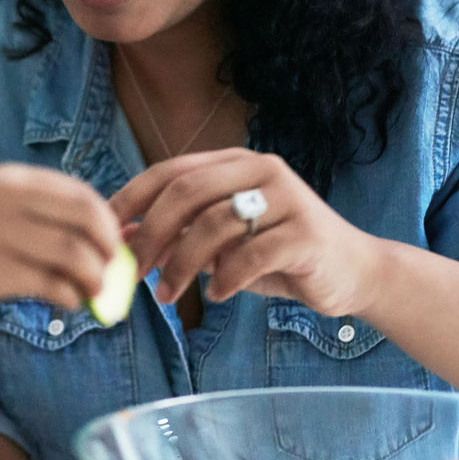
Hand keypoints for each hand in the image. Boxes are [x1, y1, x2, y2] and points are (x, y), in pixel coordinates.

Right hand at [0, 164, 120, 327]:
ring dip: (95, 279)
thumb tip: (94, 242)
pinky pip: (51, 284)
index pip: (81, 193)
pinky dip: (70, 297)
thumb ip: (34, 219)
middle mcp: (7, 199)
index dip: (107, 222)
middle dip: (109, 248)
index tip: (114, 247)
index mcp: (9, 181)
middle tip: (113, 273)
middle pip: (86, 217)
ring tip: (92, 295)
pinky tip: (68, 304)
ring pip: (74, 253)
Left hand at [109, 148, 382, 314]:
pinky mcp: (307, 233)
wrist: (352, 272)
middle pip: (187, 192)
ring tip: (167, 295)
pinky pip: (251, 256)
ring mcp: (288, 199)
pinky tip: (216, 295)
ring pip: (215, 224)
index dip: (133, 198)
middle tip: (133, 271)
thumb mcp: (222, 244)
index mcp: (237, 163)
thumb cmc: (277, 256)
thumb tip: (122, 239)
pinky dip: (225, 279)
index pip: (172, 170)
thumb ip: (180, 234)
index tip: (106, 231)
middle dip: (151, 234)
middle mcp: (262, 171)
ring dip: (181, 265)